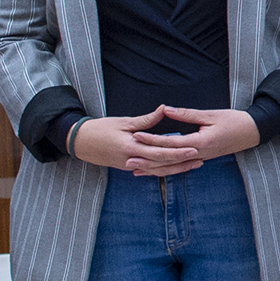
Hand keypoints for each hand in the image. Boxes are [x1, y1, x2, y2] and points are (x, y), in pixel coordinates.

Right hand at [73, 108, 197, 174]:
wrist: (79, 142)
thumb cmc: (100, 128)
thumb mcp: (124, 121)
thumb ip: (146, 120)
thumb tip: (164, 109)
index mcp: (131, 146)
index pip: (159, 150)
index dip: (178, 150)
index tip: (194, 148)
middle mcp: (131, 160)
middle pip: (162, 163)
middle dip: (181, 162)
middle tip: (200, 158)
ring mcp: (129, 166)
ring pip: (156, 170)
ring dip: (175, 169)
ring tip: (192, 164)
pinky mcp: (127, 168)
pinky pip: (148, 171)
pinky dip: (162, 170)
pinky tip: (174, 169)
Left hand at [134, 106, 259, 170]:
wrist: (252, 132)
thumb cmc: (233, 121)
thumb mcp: (210, 115)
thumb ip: (186, 114)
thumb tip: (165, 109)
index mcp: (200, 143)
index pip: (170, 143)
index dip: (151, 139)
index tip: (135, 136)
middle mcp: (198, 155)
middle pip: (168, 160)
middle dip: (147, 160)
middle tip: (127, 159)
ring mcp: (200, 159)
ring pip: (172, 167)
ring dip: (153, 169)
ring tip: (135, 169)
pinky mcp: (201, 159)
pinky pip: (180, 166)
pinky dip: (166, 169)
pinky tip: (154, 170)